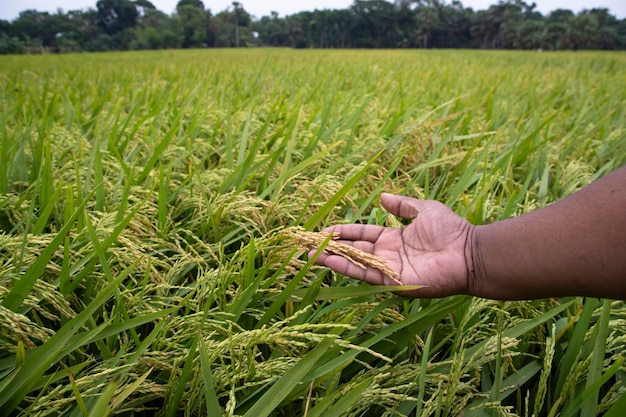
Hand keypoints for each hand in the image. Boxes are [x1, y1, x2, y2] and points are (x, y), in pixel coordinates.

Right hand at [312, 193, 472, 297]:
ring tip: (308, 254)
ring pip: (353, 262)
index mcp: (394, 238)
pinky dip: (345, 267)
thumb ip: (402, 205)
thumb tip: (382, 196)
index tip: (323, 230)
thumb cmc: (451, 230)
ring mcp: (388, 269)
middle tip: (306, 243)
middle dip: (330, 247)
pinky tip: (327, 261)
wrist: (468, 252)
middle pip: (353, 250)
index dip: (343, 232)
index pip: (362, 235)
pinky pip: (364, 273)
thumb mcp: (423, 209)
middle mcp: (387, 254)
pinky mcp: (391, 281)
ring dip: (330, 259)